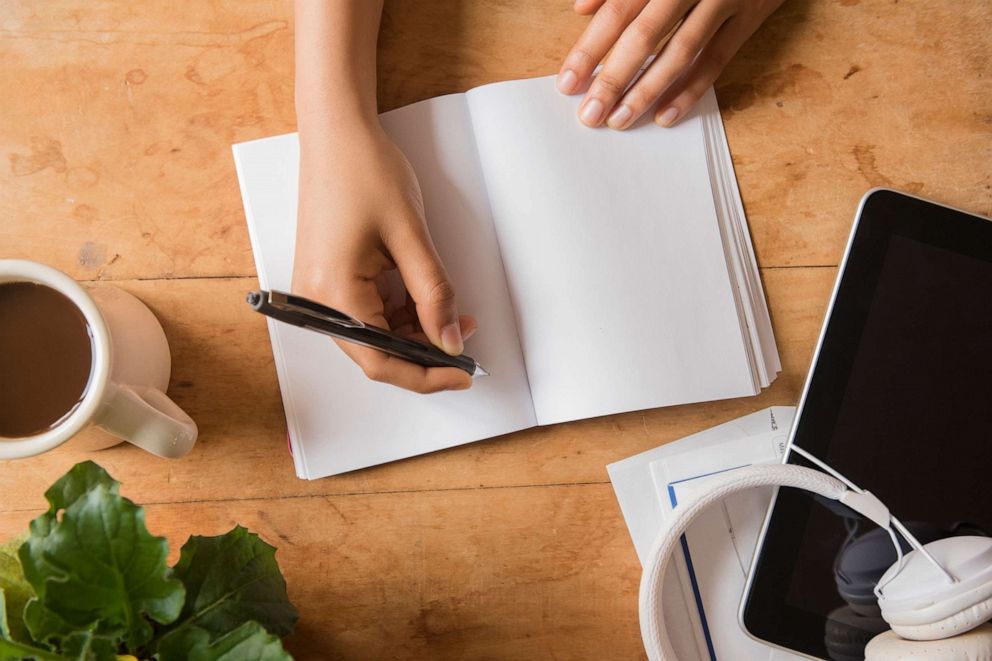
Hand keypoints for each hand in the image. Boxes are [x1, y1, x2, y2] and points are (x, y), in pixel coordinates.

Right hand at [292, 125, 476, 393]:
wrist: (336, 132)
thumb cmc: (365, 171)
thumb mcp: (411, 236)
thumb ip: (434, 295)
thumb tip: (451, 342)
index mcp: (333, 295)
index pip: (382, 361)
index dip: (426, 376)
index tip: (464, 373)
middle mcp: (317, 301)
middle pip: (375, 354)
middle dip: (424, 354)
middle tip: (466, 341)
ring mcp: (317, 292)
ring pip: (373, 335)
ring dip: (414, 333)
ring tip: (455, 315)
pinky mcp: (326, 279)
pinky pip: (365, 313)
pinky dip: (398, 315)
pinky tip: (426, 302)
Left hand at [557, 0, 783, 128]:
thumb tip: (582, 8)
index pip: (616, 11)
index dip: (590, 49)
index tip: (568, 83)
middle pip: (644, 35)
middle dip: (613, 79)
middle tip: (590, 114)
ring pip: (680, 51)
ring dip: (647, 90)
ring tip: (621, 120)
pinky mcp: (749, 16)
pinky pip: (717, 59)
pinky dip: (690, 90)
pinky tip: (665, 115)